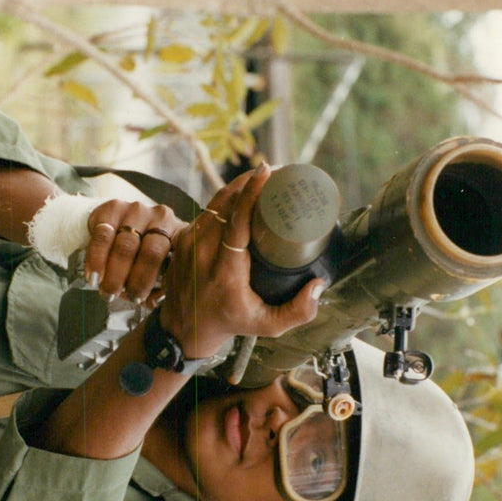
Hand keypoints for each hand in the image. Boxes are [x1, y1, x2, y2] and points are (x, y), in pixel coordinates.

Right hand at [85, 200, 186, 303]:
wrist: (118, 227)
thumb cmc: (143, 256)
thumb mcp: (159, 268)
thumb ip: (162, 286)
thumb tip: (156, 302)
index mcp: (180, 233)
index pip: (176, 258)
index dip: (160, 281)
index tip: (142, 299)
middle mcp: (161, 217)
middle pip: (151, 252)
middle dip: (135, 280)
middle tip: (125, 298)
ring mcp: (137, 210)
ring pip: (125, 245)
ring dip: (114, 274)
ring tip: (106, 292)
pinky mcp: (113, 208)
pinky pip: (103, 235)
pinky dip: (96, 260)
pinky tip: (92, 277)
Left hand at [159, 164, 325, 358]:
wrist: (183, 328)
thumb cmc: (230, 323)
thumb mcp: (267, 326)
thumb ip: (298, 311)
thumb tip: (318, 285)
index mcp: (224, 272)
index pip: (237, 223)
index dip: (250, 194)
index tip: (266, 172)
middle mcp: (203, 253)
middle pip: (226, 204)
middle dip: (250, 183)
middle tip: (277, 173)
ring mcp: (189, 242)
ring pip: (215, 202)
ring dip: (238, 186)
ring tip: (263, 177)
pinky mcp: (184, 237)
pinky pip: (208, 209)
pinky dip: (226, 198)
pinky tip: (243, 191)